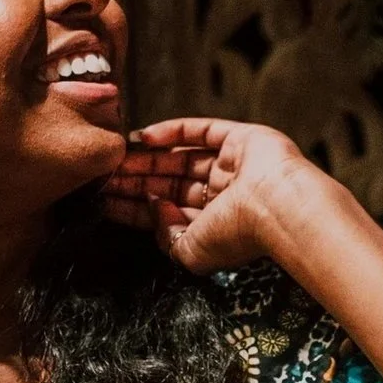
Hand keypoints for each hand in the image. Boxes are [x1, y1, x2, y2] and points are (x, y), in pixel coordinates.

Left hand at [106, 115, 317, 275]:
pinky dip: (172, 132)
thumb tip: (153, 207)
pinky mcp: (241, 139)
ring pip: (181, 159)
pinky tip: (143, 137)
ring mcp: (233, 166)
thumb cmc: (240, 235)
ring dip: (148, 158)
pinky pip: (200, 131)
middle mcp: (226, 196)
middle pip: (171, 184)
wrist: (278, 207)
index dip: (136, 208)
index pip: (169, 213)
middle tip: (104, 176)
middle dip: (137, 181)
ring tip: (117, 158)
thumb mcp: (190, 251)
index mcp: (217, 225)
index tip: (106, 201)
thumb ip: (166, 235)